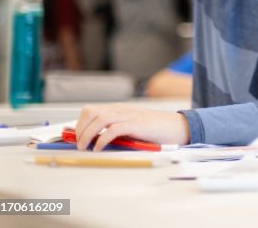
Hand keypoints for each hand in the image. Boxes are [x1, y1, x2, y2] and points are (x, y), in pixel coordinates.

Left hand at [74, 104, 190, 150]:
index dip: (81, 124)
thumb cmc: (158, 130)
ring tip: (85, 147)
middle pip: (92, 112)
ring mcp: (130, 115)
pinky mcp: (137, 124)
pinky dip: (102, 139)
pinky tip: (99, 148)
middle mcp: (123, 110)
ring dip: (87, 134)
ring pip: (99, 119)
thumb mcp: (134, 128)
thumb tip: (96, 142)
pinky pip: (113, 129)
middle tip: (80, 145)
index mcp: (121, 109)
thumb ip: (118, 130)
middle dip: (80, 129)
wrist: (179, 127)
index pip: (91, 110)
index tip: (78, 138)